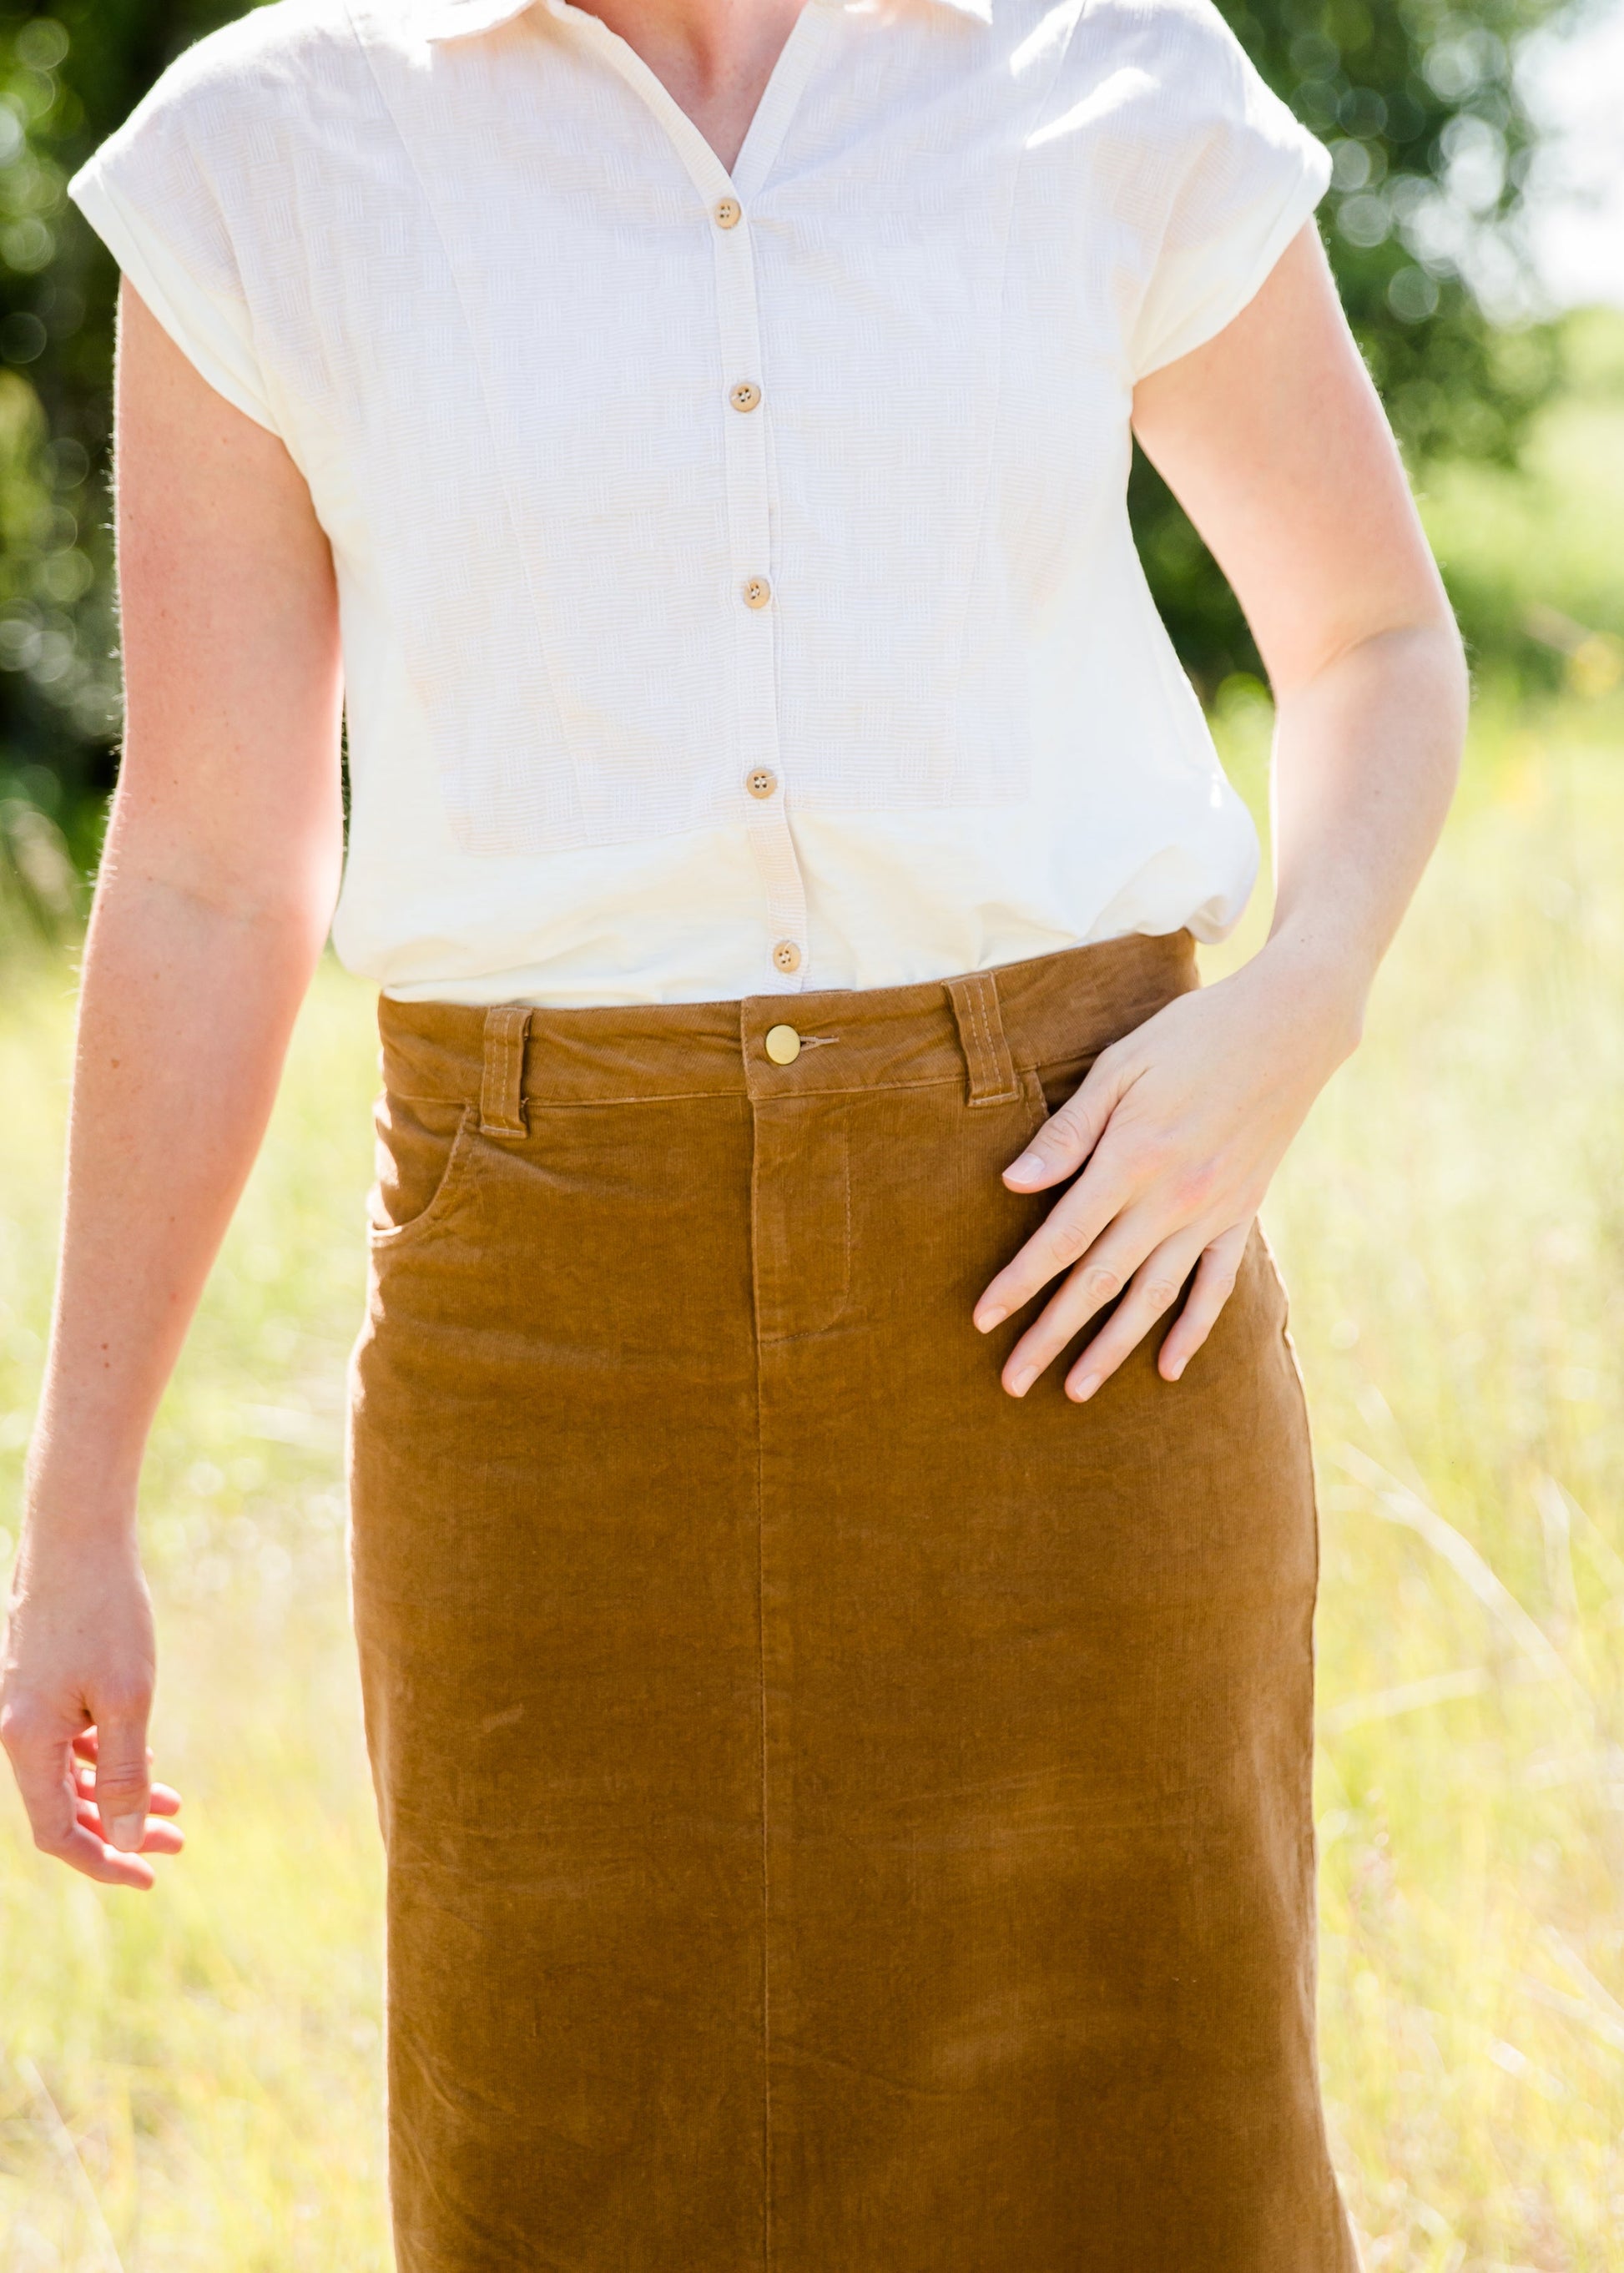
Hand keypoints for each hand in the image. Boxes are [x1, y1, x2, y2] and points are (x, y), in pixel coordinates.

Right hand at [1, 1521, 182, 1887]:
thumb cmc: (104, 1615)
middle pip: (66, 1806)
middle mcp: (15, 1730)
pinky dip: (104, 1757)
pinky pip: (69, 1740)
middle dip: (120, 1829)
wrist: (77, 1540)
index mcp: (27, 1743)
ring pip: (70, 1772)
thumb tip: (120, 1838)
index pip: (58, 1832)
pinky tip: (144, 1757)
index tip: (152, 1876)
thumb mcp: (126, 1699)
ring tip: (172, 1806)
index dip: (103, 1861)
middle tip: (179, 1841)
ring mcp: (26, 1705)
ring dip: (118, 1793)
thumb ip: (122, 1773)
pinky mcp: (41, 1683)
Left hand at [972, 943, 1360, 1399]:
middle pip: (1098, 1282)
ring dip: (1112, 1349)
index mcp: (1132, 1159)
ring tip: (1075, 1391)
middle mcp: (1172, 1198)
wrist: (1290, 1026)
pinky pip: (1216, 1286)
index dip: (1019, 1284)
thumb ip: (1069, 1131)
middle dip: (1052, 1336)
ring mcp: (1212, 1212)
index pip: (1061, 1239)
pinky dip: (1193, 1329)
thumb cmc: (1191, 1036)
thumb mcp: (1120, 1067)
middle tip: (1012, 1383)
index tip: (983, 1320)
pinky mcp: (1242, 1213)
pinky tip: (1169, 1368)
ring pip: (1153, 1298)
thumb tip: (1014, 1183)